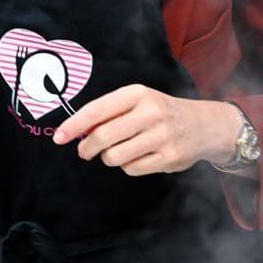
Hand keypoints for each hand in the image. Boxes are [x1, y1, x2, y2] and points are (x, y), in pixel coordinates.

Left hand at [52, 84, 242, 175]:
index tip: (58, 137)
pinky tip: (140, 156)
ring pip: (114, 156)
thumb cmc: (161, 112)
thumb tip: (78, 131)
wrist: (203, 125)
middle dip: (87, 148)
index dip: (74, 125)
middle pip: (102, 137)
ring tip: (120, 150)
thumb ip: (110, 113)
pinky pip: (132, 169)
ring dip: (110, 158)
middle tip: (85, 151)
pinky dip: (129, 166)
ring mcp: (161, 136)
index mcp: (138, 93)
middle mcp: (150, 112)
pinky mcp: (168, 157)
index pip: (97, 110)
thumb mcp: (139, 101)